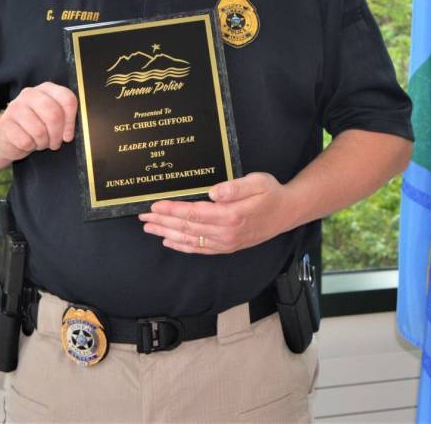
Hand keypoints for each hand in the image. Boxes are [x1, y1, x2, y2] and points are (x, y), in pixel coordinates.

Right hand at [0, 82, 76, 161]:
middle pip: (54, 115)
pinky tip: (28, 142)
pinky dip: (30, 147)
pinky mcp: (5, 122)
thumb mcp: (52, 118)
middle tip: (55, 143)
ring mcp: (15, 106)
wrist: (8, 136)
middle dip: (57, 134)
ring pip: (39, 130)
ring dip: (43, 143)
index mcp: (46, 88)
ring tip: (40, 142)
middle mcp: (30, 93)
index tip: (68, 135)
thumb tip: (73, 131)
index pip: (67, 99)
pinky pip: (26, 141)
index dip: (71, 121)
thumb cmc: (36, 126)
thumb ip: (65, 117)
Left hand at [138, 172, 292, 254]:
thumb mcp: (257, 182)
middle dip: (162, 221)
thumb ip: (234, 188)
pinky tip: (169, 241)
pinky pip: (200, 249)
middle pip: (187, 227)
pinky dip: (182, 246)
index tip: (155, 205)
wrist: (287, 212)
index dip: (172, 209)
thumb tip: (212, 192)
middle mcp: (226, 233)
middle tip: (142, 216)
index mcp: (231, 216)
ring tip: (148, 227)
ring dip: (167, 233)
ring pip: (190, 239)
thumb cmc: (271, 193)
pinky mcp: (227, 246)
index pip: (194, 213)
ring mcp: (226, 242)